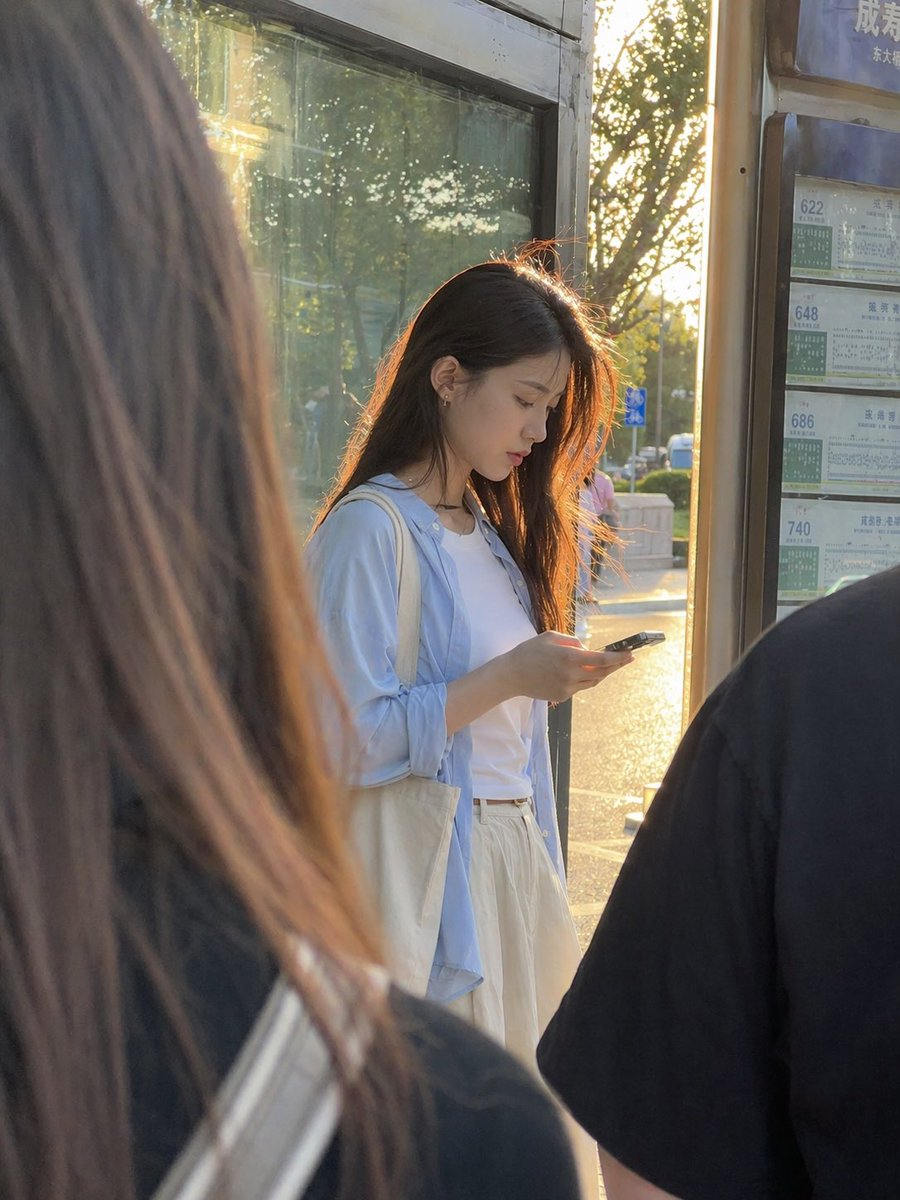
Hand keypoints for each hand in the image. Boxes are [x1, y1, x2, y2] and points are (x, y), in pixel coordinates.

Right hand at [503, 631, 632, 703]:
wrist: (511, 675)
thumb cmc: (529, 651)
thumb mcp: (551, 636)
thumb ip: (573, 641)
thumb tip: (587, 649)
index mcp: (569, 657)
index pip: (601, 660)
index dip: (618, 658)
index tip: (630, 654)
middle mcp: (570, 675)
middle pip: (602, 673)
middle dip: (616, 666)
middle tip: (626, 659)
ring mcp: (567, 688)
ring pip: (593, 682)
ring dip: (602, 673)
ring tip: (608, 665)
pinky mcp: (562, 696)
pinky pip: (580, 687)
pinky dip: (585, 679)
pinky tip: (584, 672)